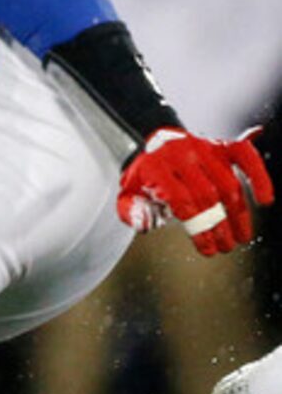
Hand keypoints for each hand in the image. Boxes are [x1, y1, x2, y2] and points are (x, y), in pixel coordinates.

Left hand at [117, 126, 273, 255]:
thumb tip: (146, 225)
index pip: (182, 202)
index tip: (207, 249)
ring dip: (238, 215)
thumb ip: (131, 212)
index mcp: (156, 167)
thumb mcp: (128, 193)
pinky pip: (246, 156)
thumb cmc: (148, 175)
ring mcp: (204, 147)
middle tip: (226, 247)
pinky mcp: (222, 144)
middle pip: (208, 196)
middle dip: (219, 227)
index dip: (198, 230)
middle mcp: (181, 155)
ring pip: (229, 183)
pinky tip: (265, 200)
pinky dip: (259, 177)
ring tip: (241, 236)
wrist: (157, 144)